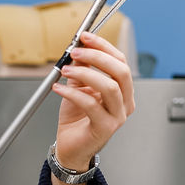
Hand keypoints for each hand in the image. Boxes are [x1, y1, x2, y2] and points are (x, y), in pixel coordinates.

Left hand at [51, 30, 135, 170]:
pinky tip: (59, 88)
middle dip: (97, 57)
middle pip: (120, 71)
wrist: (71, 147)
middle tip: (75, 51)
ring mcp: (118, 116)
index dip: (103, 46)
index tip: (85, 37)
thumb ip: (82, 69)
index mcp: (123, 91)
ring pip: (109, 87)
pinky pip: (90, 104)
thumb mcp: (78, 87)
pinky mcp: (105, 127)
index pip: (120, 61)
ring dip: (85, 73)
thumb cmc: (76, 119)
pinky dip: (72, 92)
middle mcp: (125, 103)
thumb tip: (78, 48)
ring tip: (66, 69)